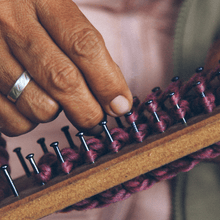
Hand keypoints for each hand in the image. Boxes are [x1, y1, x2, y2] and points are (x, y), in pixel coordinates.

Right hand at [0, 0, 131, 135]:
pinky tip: (30, 104)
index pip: (85, 46)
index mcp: (43, 0)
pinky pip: (14, 121)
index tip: (121, 106)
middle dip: (88, 111)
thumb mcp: (60, 16)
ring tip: (52, 99)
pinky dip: (29, 121)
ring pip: (39, 107)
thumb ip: (87, 51)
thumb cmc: (32, 16)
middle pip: (63, 81)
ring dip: (54, 112)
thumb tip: (115, 98)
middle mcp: (12, 23)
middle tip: (96, 118)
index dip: (108, 83)